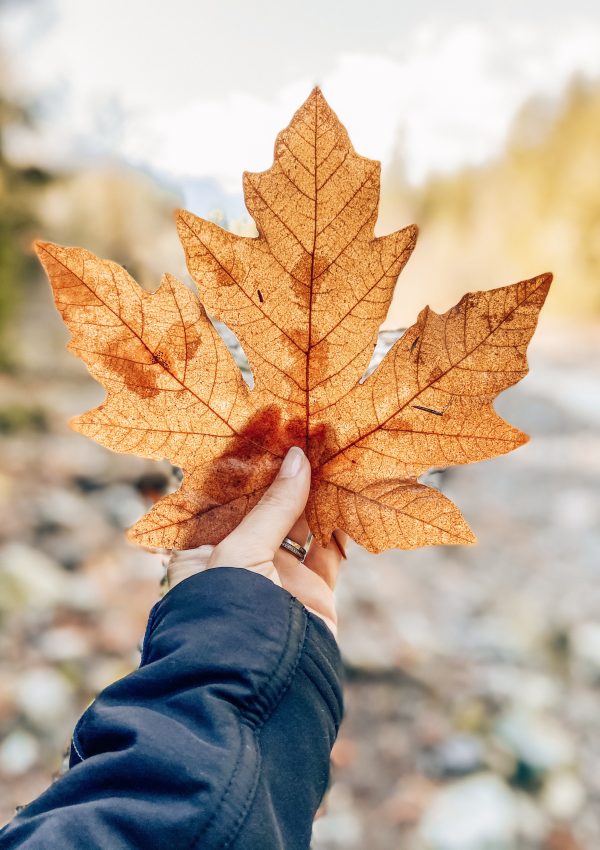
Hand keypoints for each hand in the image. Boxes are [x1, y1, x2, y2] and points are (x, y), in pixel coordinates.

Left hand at [167, 447, 346, 636]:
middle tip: (309, 436)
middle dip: (288, 477)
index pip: (228, 498)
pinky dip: (343, 523)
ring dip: (319, 494)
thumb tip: (299, 457)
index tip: (271, 434)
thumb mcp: (240, 550)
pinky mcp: (313, 592)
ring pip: (303, 525)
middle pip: (268, 508)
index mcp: (205, 550)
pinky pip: (331, 550)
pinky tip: (354, 491)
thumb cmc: (225, 611)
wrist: (257, 686)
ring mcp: (279, 577)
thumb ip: (273, 505)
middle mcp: (241, 561)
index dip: (251, 468)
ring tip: (335, 454)